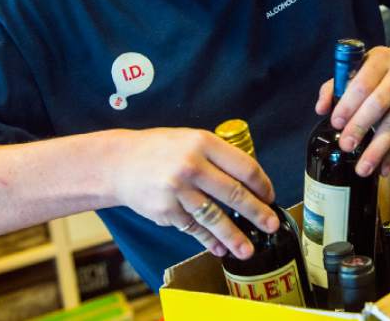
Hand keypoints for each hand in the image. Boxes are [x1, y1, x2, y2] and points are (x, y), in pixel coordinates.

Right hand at [110, 128, 278, 258]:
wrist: (118, 163)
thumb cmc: (159, 150)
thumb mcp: (190, 139)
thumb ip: (217, 156)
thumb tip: (249, 182)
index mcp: (203, 143)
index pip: (244, 167)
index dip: (262, 185)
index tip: (270, 196)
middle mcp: (191, 166)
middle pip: (234, 194)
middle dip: (257, 213)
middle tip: (271, 225)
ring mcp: (177, 190)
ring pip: (215, 217)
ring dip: (234, 236)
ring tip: (247, 249)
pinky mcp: (166, 211)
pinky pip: (194, 228)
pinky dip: (209, 240)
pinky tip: (220, 248)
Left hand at [314, 46, 389, 178]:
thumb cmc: (381, 69)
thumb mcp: (359, 66)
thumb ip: (336, 86)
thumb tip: (321, 109)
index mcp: (381, 60)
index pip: (363, 84)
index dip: (349, 104)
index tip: (336, 122)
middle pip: (380, 104)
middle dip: (361, 126)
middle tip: (346, 146)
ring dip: (378, 149)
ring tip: (363, 168)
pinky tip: (382, 168)